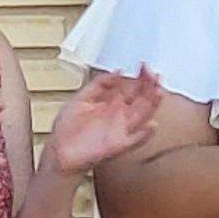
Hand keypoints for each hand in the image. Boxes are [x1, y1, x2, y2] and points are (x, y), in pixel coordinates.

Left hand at [45, 68, 162, 176]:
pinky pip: (136, 140)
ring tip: (159, 92)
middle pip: (142, 99)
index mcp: (112, 104)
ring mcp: (121, 130)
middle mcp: (119, 116)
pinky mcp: (118, 145)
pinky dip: (145, 135)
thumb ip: (98, 84)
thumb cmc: (68, 129)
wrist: (59, 151)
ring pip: (143, 115)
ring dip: (153, 104)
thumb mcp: (80, 99)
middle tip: (154, 74)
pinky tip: (152, 126)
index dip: (140, 77)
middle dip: (149, 86)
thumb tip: (116, 72)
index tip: (144, 66)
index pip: (132, 88)